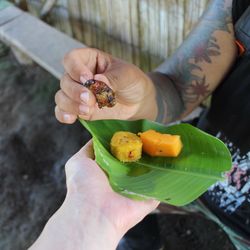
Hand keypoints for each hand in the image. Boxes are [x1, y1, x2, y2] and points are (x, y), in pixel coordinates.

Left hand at [29, 141, 158, 249]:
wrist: (94, 212)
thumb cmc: (83, 185)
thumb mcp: (79, 161)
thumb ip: (90, 148)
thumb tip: (99, 136)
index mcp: (109, 169)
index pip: (122, 151)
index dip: (128, 140)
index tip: (136, 128)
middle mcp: (123, 178)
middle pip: (138, 159)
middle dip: (145, 148)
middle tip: (154, 135)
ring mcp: (137, 188)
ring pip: (151, 171)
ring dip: (158, 161)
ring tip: (167, 145)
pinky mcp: (149, 198)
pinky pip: (161, 186)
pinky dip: (167, 177)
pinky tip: (174, 163)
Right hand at [55, 48, 156, 122]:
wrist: (138, 101)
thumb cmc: (132, 82)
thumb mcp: (126, 75)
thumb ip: (112, 78)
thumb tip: (97, 81)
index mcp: (89, 60)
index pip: (71, 59)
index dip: (75, 69)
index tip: (88, 79)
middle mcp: (79, 76)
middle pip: (65, 80)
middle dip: (76, 92)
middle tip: (91, 100)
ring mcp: (78, 93)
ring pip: (61, 97)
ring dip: (71, 105)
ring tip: (88, 110)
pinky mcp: (79, 108)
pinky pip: (63, 111)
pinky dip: (63, 115)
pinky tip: (72, 119)